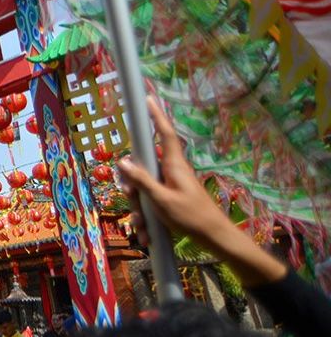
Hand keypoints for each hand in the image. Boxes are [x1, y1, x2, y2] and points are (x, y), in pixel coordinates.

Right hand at [117, 99, 230, 249]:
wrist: (214, 237)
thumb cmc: (191, 216)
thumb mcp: (162, 199)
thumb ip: (142, 180)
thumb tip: (123, 161)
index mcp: (173, 166)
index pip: (164, 134)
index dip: (157, 116)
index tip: (149, 99)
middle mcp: (171, 172)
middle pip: (143, 169)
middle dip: (132, 187)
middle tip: (131, 198)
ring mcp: (170, 186)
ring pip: (144, 190)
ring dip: (139, 210)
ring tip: (142, 226)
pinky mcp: (170, 199)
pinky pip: (151, 205)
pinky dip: (147, 220)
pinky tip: (147, 235)